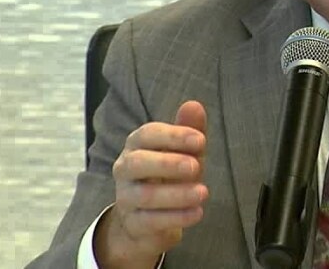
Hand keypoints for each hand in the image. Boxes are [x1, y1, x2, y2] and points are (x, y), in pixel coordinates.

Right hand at [96, 101, 208, 267]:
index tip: (200, 140)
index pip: (148, 134)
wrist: (147, 220)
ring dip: (176, 194)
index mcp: (137, 145)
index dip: (174, 136)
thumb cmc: (168, 176)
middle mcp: (125, 169)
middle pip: (137, 162)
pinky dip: (176, 217)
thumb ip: (189, 131)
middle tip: (196, 167)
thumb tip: (194, 105)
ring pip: (145, 194)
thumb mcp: (183, 153)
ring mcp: (126, 197)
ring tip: (203, 192)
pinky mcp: (133, 223)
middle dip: (168, 163)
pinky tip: (197, 213)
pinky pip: (150, 220)